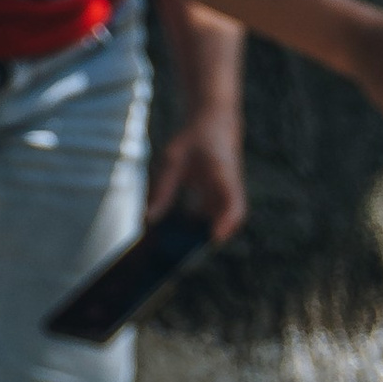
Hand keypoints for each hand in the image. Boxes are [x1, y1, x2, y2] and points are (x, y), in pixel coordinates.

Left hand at [147, 112, 244, 243]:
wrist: (214, 124)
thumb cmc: (194, 140)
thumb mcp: (173, 160)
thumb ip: (163, 189)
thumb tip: (149, 220)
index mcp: (225, 176)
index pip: (234, 206)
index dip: (226, 224)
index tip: (213, 238)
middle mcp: (232, 193)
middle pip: (227, 225)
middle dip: (206, 242)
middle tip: (182, 257)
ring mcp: (228, 199)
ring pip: (219, 228)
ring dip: (199, 240)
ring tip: (173, 252)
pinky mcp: (220, 204)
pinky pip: (211, 223)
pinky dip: (195, 233)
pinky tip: (174, 239)